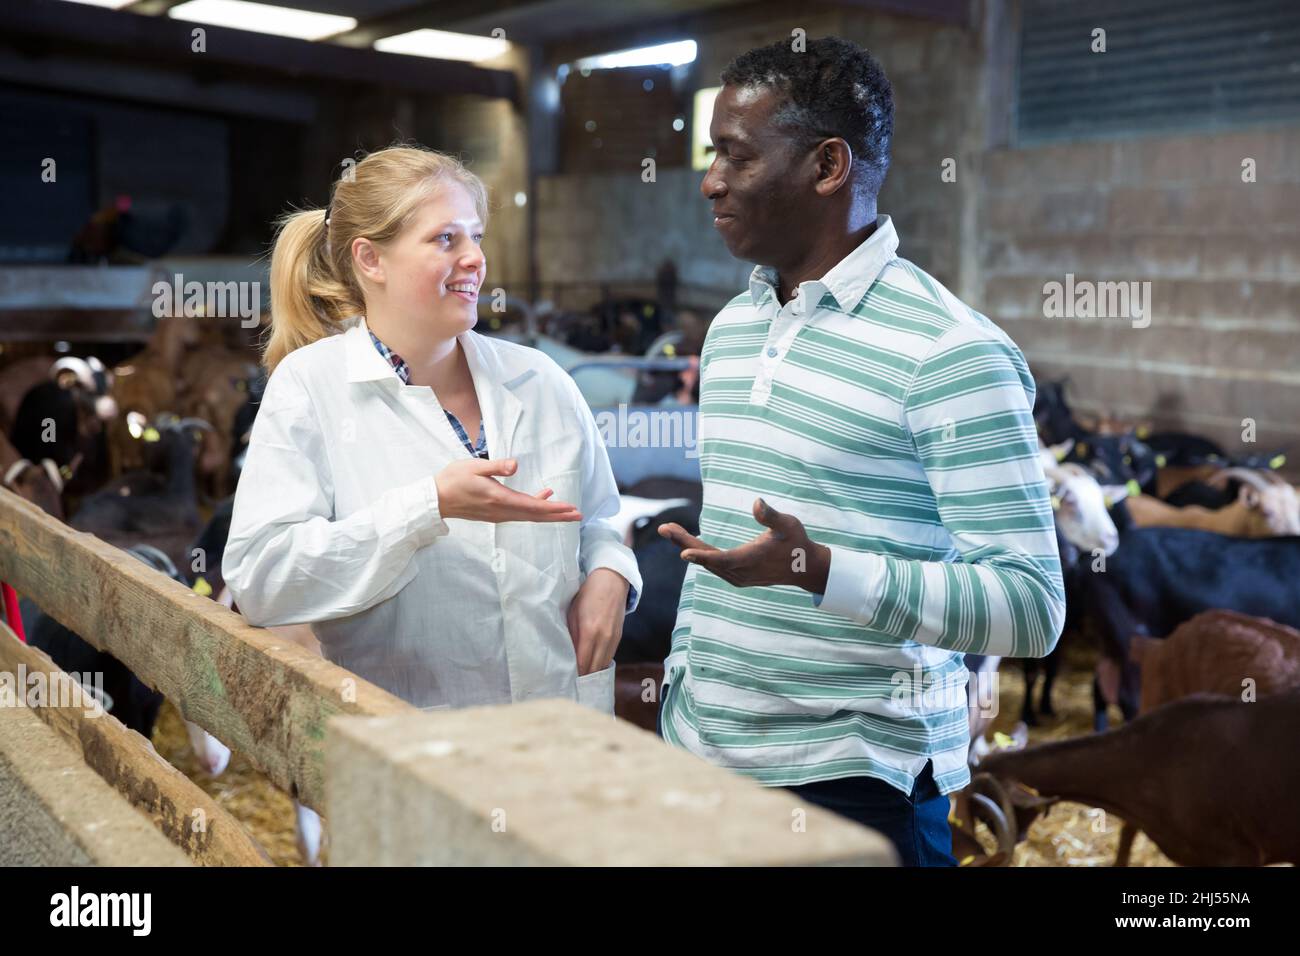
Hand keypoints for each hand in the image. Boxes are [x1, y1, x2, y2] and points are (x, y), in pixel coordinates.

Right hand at [435, 458, 580, 522]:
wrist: (435, 500)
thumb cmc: (453, 480)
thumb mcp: (473, 466)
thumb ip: (495, 466)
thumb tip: (515, 465)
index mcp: (498, 498)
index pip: (532, 506)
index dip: (553, 508)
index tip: (571, 508)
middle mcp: (501, 510)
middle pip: (535, 516)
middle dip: (558, 515)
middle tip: (578, 515)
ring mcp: (498, 514)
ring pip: (529, 516)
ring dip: (548, 514)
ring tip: (567, 511)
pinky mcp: (494, 514)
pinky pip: (519, 514)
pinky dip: (534, 509)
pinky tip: (542, 498)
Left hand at [566, 567, 627, 674]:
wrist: (611, 582)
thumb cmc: (587, 596)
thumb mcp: (573, 614)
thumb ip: (571, 636)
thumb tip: (567, 655)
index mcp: (590, 632)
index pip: (582, 662)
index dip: (575, 674)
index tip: (565, 681)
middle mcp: (604, 638)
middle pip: (594, 668)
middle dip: (583, 678)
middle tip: (571, 685)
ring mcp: (614, 639)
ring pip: (603, 665)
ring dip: (593, 673)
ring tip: (580, 679)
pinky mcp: (619, 638)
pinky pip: (609, 657)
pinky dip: (600, 664)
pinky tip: (591, 667)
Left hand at [657, 497, 830, 592]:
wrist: (805, 568)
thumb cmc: (796, 542)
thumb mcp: (788, 525)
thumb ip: (771, 515)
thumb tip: (756, 502)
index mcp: (751, 560)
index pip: (722, 559)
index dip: (702, 556)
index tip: (683, 553)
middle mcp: (741, 572)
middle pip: (707, 559)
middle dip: (684, 543)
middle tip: (663, 528)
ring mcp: (737, 577)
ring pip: (708, 562)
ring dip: (688, 546)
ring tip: (669, 530)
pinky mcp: (737, 576)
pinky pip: (713, 565)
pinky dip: (699, 554)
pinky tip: (688, 543)